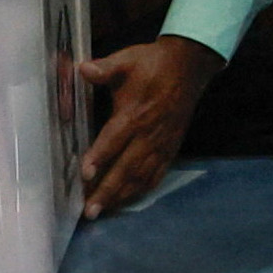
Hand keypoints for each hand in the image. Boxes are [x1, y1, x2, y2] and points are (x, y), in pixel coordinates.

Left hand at [77, 33, 221, 216]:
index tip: (86, 175)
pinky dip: (143, 188)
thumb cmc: (152, 64)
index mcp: (135, 113)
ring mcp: (162, 143)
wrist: (189, 67)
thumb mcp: (126, 61)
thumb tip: (82, 68)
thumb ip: (104, 68)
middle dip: (107, 190)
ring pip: (141, 175)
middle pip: (126, 167)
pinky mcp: (171, 146)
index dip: (100, 157)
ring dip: (122, 195)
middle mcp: (149, 134)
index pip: (115, 139)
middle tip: (90, 211)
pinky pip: (157, 172)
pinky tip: (130, 198)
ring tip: (104, 211)